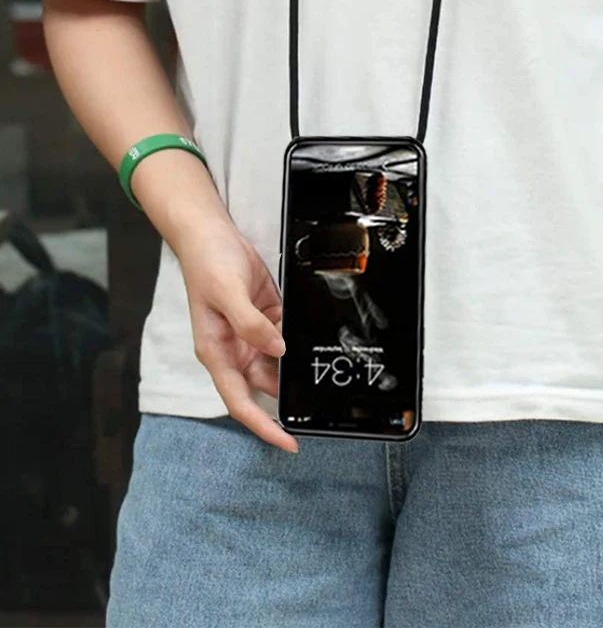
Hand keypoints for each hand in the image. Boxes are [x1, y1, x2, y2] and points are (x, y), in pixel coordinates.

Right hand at [176, 218, 297, 452]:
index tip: (287, 442)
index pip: (240, 401)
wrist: (211, 234)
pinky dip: (298, 340)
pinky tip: (313, 342)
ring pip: (279, 362)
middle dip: (289, 395)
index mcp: (218, 352)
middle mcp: (235, 349)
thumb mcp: (227, 294)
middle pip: (265, 386)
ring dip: (296, 366)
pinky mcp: (267, 317)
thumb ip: (251, 325)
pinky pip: (287, 337)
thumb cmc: (206, 264)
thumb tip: (277, 351)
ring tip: (321, 372)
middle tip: (319, 406)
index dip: (263, 426)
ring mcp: (252, 334)